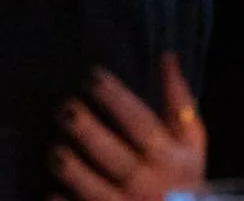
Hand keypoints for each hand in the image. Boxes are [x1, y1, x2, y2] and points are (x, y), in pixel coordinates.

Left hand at [51, 54, 205, 200]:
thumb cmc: (184, 179)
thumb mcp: (192, 142)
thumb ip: (179, 101)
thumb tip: (166, 57)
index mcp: (170, 157)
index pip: (141, 123)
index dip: (116, 99)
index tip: (93, 77)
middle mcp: (149, 184)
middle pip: (116, 157)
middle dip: (89, 133)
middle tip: (65, 108)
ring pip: (97, 192)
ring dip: (75, 172)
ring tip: (55, 152)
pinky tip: (51, 194)